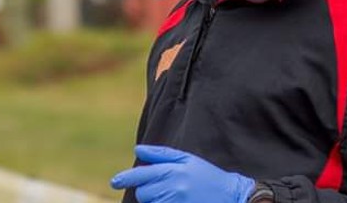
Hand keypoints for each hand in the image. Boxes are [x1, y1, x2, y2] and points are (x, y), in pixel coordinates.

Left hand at [111, 145, 255, 202]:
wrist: (231, 195)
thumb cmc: (207, 176)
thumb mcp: (187, 160)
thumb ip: (161, 155)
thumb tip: (137, 149)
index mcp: (174, 171)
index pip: (142, 175)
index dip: (126, 178)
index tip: (115, 181)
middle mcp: (173, 188)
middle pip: (143, 193)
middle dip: (149, 191)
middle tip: (166, 187)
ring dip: (157, 201)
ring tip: (175, 196)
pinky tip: (176, 200)